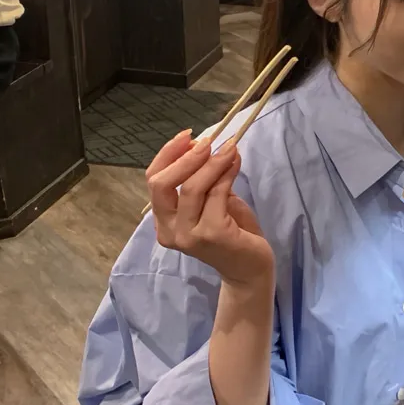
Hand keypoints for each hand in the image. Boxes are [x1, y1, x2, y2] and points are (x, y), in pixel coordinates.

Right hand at [146, 131, 274, 289]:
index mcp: (163, 221)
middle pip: (162, 184)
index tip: (187, 136)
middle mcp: (169, 230)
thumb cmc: (231, 233)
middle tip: (207, 141)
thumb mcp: (212, 202)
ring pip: (191, 187)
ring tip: (229, 147)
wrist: (250, 269)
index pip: (153, 181)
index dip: (168, 155)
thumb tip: (205, 144)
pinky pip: (217, 194)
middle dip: (185, 157)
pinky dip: (227, 173)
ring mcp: (188, 235)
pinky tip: (236, 162)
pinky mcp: (212, 234)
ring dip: (211, 162)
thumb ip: (204, 179)